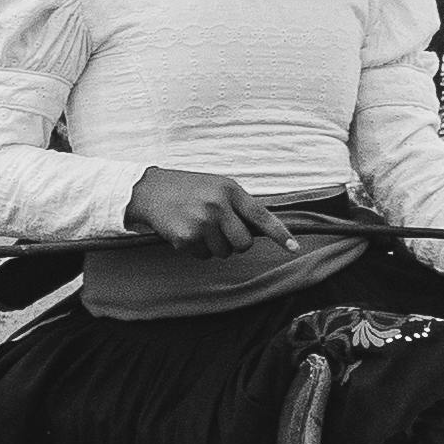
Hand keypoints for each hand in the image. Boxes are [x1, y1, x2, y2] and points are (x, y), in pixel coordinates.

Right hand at [123, 166, 270, 253]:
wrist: (148, 190)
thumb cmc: (187, 189)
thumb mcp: (216, 186)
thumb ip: (237, 205)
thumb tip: (258, 231)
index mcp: (229, 190)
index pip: (261, 215)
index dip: (279, 233)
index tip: (294, 248)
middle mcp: (218, 205)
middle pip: (243, 243)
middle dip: (234, 243)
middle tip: (218, 230)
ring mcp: (202, 222)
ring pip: (223, 252)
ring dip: (213, 246)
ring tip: (197, 226)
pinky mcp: (186, 237)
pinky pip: (203, 256)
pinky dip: (195, 249)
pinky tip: (184, 231)